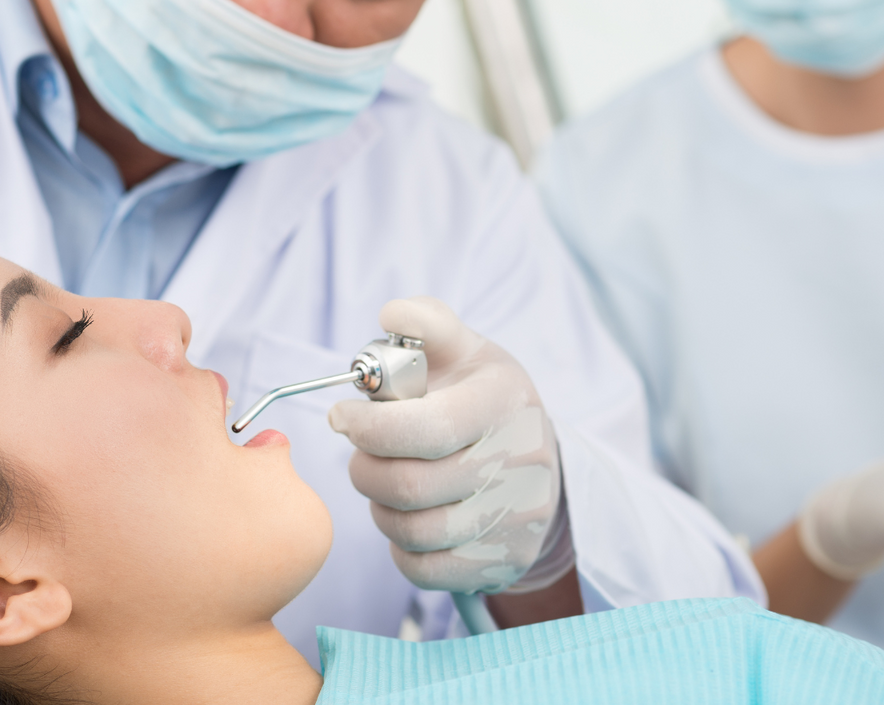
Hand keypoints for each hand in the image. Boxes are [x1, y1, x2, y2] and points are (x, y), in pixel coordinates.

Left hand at [328, 297, 568, 594]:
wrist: (542, 464)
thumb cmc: (483, 399)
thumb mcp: (467, 351)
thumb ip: (427, 324)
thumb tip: (391, 314)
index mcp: (505, 401)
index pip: (427, 429)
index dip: (369, 427)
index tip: (341, 417)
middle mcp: (519, 462)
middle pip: (410, 485)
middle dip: (364, 468)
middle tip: (360, 451)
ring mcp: (515, 518)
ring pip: (414, 531)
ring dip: (380, 506)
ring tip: (384, 481)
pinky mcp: (503, 561)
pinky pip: (425, 569)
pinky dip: (400, 546)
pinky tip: (406, 516)